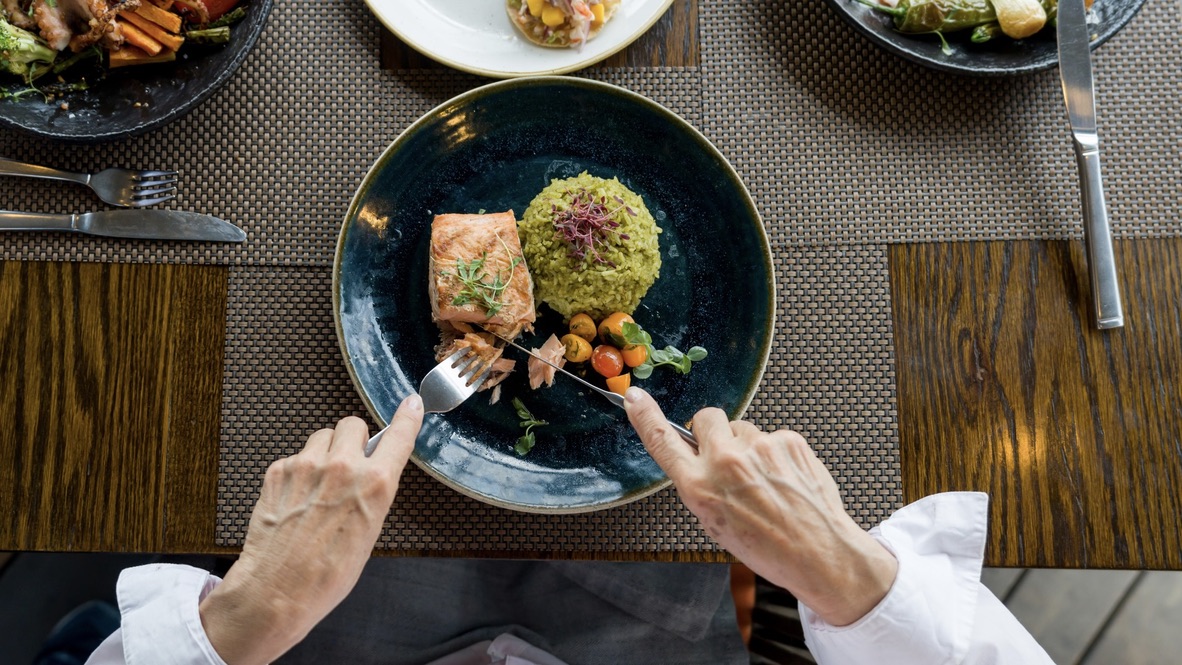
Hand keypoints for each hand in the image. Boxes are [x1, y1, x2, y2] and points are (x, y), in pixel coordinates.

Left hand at [199, 395, 424, 664]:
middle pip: (352, 424)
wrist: (277, 590)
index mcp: (374, 484)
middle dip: (353, 440)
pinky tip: (297, 499)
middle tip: (349, 463)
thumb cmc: (326, 574)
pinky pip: (296, 456)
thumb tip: (372, 471)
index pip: (398, 436)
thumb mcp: (369, 532)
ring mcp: (306, 465)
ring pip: (321, 436)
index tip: (412, 404)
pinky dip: (299, 471)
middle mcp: (341, 467)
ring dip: (325, 452)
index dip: (407, 417)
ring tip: (320, 485)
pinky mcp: (278, 471)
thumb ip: (372, 491)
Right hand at [623, 388, 896, 626]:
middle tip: (727, 457)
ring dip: (748, 446)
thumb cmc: (767, 547)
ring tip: (766, 481)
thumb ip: (702, 485)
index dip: (645, 417)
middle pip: (705, 417)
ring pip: (743, 428)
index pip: (662, 441)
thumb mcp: (715, 523)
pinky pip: (773, 437)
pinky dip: (777, 454)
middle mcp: (725, 461)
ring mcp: (759, 447)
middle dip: (712, 432)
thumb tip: (702, 457)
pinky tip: (786, 480)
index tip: (634, 398)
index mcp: (699, 487)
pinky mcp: (788, 440)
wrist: (818, 553)